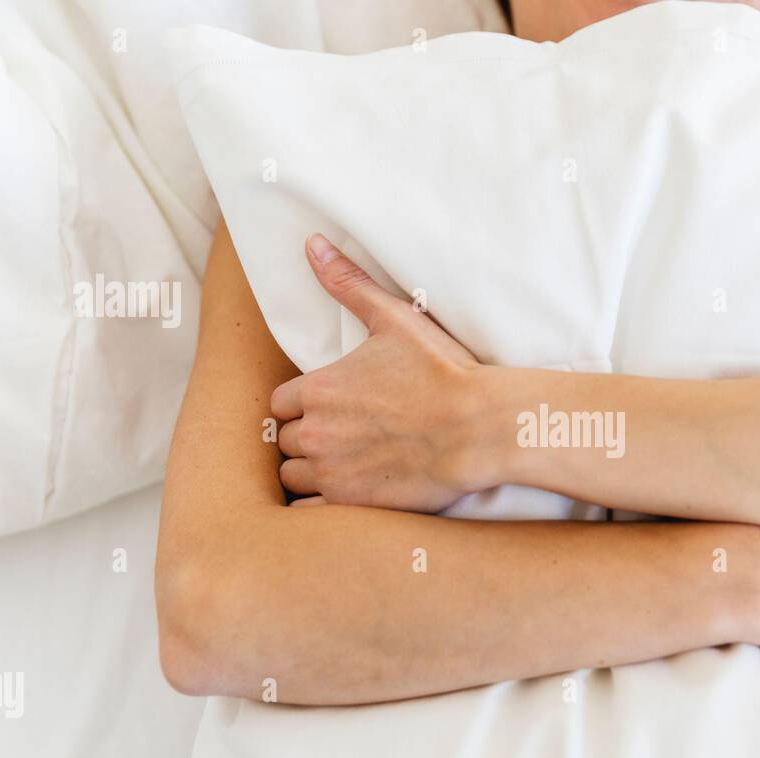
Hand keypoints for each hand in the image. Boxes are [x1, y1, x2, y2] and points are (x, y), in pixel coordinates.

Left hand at [272, 234, 493, 510]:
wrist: (479, 428)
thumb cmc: (441, 373)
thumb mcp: (394, 320)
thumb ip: (347, 284)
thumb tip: (312, 245)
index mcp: (317, 389)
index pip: (280, 404)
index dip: (303, 406)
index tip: (329, 409)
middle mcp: (315, 433)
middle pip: (284, 442)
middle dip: (305, 439)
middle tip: (340, 438)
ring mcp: (331, 472)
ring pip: (292, 478)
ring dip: (310, 472)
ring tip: (344, 466)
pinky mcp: (351, 504)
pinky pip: (309, 512)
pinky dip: (321, 504)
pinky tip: (349, 493)